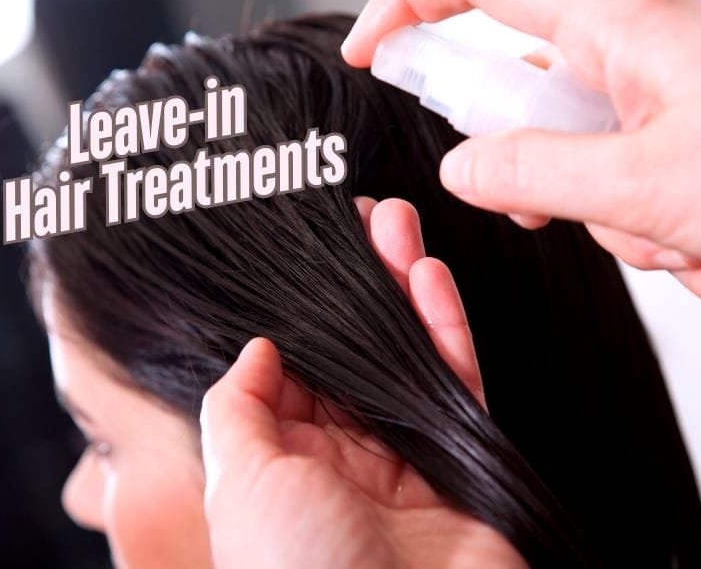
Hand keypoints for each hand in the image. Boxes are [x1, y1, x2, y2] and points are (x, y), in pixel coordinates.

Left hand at [199, 198, 524, 568]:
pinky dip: (445, 326)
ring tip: (395, 223)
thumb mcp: (238, 482)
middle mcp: (346, 453)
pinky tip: (428, 274)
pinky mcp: (461, 456)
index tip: (311, 250)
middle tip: (361, 218)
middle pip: (355, 349)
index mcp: (285, 458)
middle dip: (357, 282)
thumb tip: (257, 349)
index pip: (297, 363)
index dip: (304, 306)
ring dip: (402, 286)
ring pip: (406, 353)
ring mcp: (406, 453)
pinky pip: (456, 380)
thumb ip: (239, 407)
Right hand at [341, 0, 700, 302]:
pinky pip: (629, 205)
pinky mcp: (677, 153)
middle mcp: (630, 61)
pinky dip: (660, 240)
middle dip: (540, 177)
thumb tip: (461, 170)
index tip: (367, 53)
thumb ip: (531, 173)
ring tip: (689, 233)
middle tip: (577, 205)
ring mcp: (654, 110)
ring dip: (619, 225)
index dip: (410, 10)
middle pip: (524, 104)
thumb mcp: (642, 180)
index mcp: (615, 30)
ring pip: (578, 174)